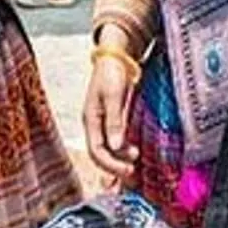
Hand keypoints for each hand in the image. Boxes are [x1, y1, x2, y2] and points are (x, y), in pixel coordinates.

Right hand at [82, 29, 139, 182]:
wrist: (116, 56)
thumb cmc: (112, 72)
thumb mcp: (113, 95)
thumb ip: (115, 120)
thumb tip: (117, 146)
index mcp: (91, 119)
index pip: (96, 151)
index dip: (111, 164)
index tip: (129, 168)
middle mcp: (95, 125)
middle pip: (101, 154)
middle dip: (115, 166)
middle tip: (133, 172)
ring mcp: (104, 123)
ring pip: (109, 149)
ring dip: (121, 159)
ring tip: (137, 162)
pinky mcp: (114, 119)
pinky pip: (117, 141)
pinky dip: (125, 149)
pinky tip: (136, 152)